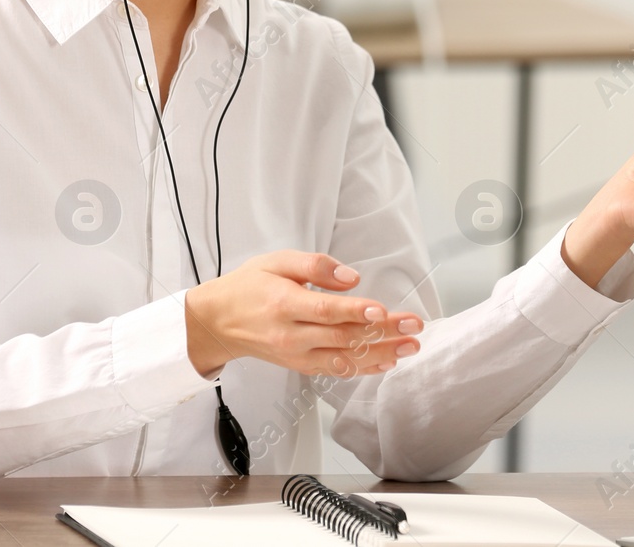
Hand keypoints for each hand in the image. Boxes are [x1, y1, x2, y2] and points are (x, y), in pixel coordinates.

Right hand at [184, 251, 423, 379]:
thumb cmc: (249, 286)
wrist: (219, 322)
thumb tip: (351, 278)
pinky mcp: (301, 366)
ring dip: (381, 354)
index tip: (381, 310)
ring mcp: (297, 355)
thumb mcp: (276, 261)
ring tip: (409, 346)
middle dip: (382, 332)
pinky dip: (364, 367)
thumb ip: (314, 266)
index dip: (354, 312)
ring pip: (345, 358)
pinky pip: (337, 370)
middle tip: (414, 325)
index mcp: (284, 304)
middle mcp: (292, 335)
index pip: (325, 311)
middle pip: (343, 337)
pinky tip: (387, 362)